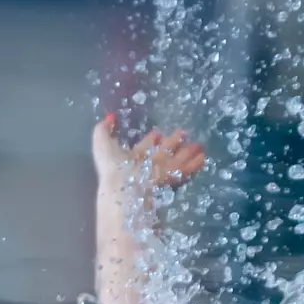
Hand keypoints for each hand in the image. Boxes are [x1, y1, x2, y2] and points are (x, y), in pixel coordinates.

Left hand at [92, 115, 206, 194]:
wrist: (123, 187)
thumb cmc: (112, 165)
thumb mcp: (101, 143)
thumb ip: (103, 129)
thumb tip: (110, 117)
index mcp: (129, 158)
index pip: (142, 148)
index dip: (149, 141)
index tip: (157, 133)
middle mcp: (145, 165)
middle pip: (161, 153)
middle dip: (171, 144)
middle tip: (183, 134)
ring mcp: (158, 173)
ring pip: (174, 161)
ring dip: (186, 153)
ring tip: (198, 146)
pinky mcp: (168, 179)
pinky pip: (182, 170)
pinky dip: (192, 165)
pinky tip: (202, 158)